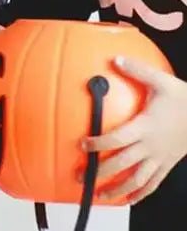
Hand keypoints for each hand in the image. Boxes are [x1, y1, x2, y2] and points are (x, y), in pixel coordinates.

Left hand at [83, 56, 186, 203]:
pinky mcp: (167, 164)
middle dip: (100, 172)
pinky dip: (139, 193)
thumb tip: (115, 59)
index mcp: (145, 127)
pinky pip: (152, 183)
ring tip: (99, 196)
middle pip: (122, 164)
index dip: (100, 143)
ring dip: (117, 190)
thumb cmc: (183, 99)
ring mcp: (159, 158)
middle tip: (81, 176)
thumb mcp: (160, 81)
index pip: (118, 138)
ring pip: (136, 180)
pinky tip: (128, 200)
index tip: (83, 145)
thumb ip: (136, 70)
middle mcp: (150, 147)